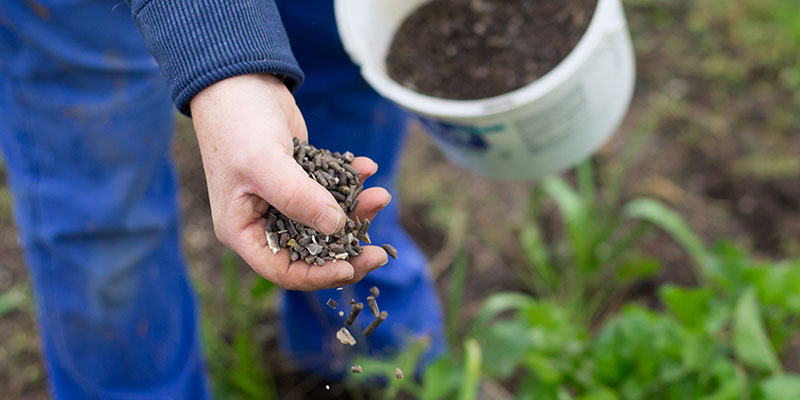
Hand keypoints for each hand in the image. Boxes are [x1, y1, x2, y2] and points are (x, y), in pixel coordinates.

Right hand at [190, 74, 390, 289]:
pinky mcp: (301, 177)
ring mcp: (284, 199)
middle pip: (311, 252)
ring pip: (327, 221)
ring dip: (356, 211)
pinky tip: (367, 167)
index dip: (319, 275)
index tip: (352, 268)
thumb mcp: (265, 163)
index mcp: (244, 230)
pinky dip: (350, 182)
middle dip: (348, 249)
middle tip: (381, 251)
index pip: (284, 269)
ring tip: (381, 194)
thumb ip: (299, 198)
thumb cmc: (238, 124)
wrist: (239, 79)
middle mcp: (264, 220)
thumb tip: (337, 227)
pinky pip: (331, 190)